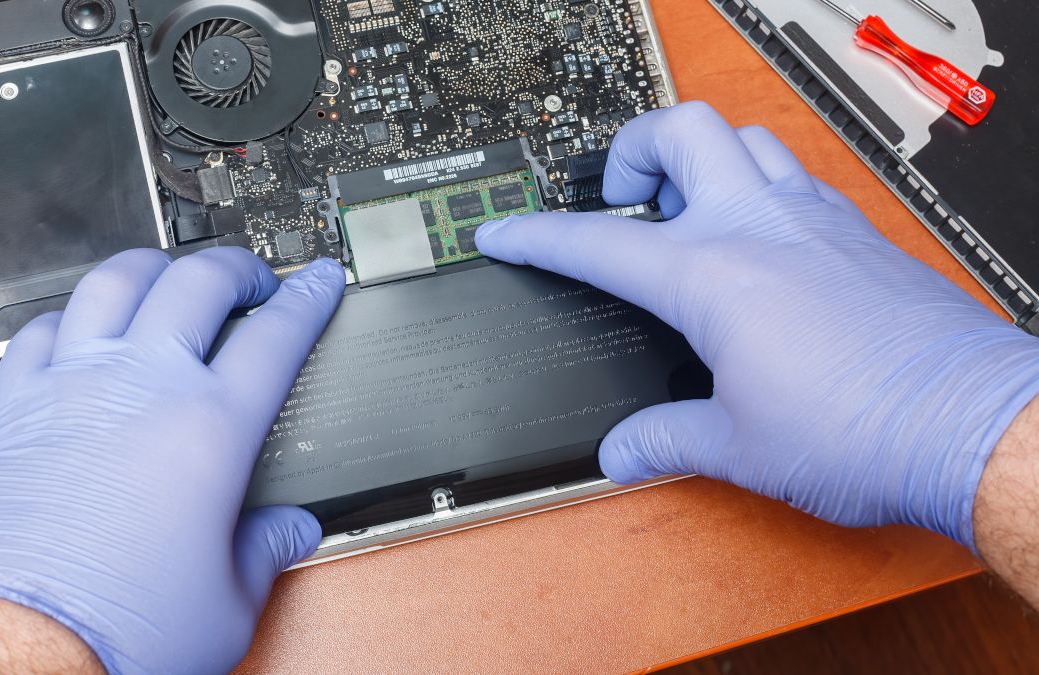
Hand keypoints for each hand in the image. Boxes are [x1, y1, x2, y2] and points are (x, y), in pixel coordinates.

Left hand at [0, 248, 346, 673]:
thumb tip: (288, 533)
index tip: (316, 281)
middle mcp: (139, 390)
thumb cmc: (114, 630)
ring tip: (171, 277)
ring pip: (113, 282)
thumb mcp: (227, 604)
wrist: (12, 653)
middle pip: (198, 283)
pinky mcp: (15, 411)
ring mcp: (71, 390)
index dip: (307, 298)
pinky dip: (69, 316)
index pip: (276, 335)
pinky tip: (80, 329)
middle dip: (236, 267)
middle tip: (253, 279)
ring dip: (154, 269)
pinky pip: (40, 331)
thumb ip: (266, 551)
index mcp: (209, 430)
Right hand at [476, 101, 1038, 546]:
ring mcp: (816, 220)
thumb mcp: (739, 447)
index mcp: (712, 276)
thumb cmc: (863, 430)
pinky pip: (796, 175)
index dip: (537, 237)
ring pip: (745, 137)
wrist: (970, 426)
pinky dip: (759, 187)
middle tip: (622, 199)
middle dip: (632, 148)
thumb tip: (623, 451)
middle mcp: (761, 228)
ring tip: (685, 209)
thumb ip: (666, 440)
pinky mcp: (858, 233)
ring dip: (703, 157)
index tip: (504, 233)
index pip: (597, 245)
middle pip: (681, 129)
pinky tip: (758, 241)